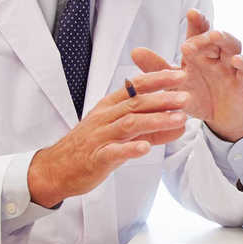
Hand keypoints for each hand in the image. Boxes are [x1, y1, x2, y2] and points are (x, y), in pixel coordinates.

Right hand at [26, 69, 189, 207]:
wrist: (56, 169)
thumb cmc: (90, 147)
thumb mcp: (121, 134)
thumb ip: (150, 129)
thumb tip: (180, 124)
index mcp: (110, 106)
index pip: (136, 87)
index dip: (158, 79)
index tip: (180, 74)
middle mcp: (105, 118)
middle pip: (136, 103)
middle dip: (163, 98)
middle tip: (186, 97)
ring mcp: (100, 137)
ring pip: (129, 124)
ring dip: (156, 120)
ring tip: (178, 119)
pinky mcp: (96, 158)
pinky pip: (114, 151)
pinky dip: (131, 149)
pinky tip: (147, 148)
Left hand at [131, 9, 242, 141]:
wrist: (220, 120)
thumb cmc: (198, 97)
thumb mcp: (175, 85)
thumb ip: (157, 68)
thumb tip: (135, 51)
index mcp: (199, 54)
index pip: (198, 33)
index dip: (197, 22)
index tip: (191, 13)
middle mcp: (216, 56)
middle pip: (215, 37)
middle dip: (206, 33)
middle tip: (191, 42)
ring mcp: (231, 67)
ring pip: (233, 45)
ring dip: (225, 39)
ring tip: (215, 36)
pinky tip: (237, 60)